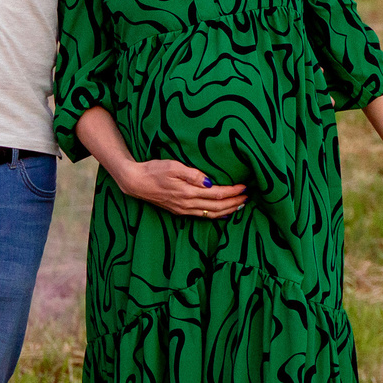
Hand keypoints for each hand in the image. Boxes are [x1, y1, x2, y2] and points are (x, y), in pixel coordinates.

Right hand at [115, 159, 248, 219]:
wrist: (135, 182)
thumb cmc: (153, 170)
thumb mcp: (172, 166)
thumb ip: (192, 174)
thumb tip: (210, 181)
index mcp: (188, 192)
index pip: (217, 194)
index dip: (232, 191)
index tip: (244, 186)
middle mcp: (187, 204)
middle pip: (217, 207)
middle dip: (234, 202)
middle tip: (247, 196)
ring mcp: (183, 210)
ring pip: (211, 214)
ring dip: (228, 210)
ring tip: (240, 205)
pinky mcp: (179, 211)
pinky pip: (202, 215)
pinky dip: (216, 215)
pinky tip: (222, 212)